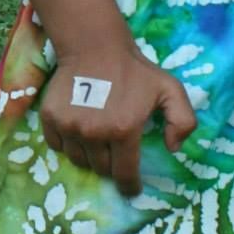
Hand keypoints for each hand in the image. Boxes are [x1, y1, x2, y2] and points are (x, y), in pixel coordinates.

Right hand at [41, 48, 196, 195]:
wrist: (95, 46)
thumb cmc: (135, 70)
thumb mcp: (170, 89)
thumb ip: (183, 120)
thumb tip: (173, 149)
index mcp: (123, 130)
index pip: (124, 175)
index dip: (130, 186)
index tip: (131, 187)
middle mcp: (93, 133)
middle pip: (101, 169)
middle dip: (111, 166)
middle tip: (116, 151)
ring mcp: (69, 126)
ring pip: (79, 160)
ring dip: (89, 156)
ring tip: (98, 139)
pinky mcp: (50, 119)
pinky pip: (58, 146)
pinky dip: (68, 144)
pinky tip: (79, 129)